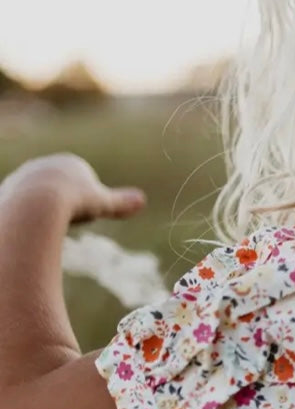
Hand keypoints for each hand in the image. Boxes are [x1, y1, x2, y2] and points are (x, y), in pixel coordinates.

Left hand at [0, 153, 145, 223]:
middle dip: (66, 207)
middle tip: (65, 218)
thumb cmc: (73, 202)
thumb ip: (121, 203)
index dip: (87, 204)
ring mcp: (25, 175)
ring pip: (42, 200)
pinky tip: (31, 222)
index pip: (84, 187)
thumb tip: (142, 200)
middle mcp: (46, 164)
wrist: (35, 204)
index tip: (81, 211)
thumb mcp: (103, 204)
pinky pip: (24, 206)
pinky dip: (29, 216)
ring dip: (47, 212)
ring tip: (47, 220)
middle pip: (63, 193)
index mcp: (70, 162)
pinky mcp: (8, 188)